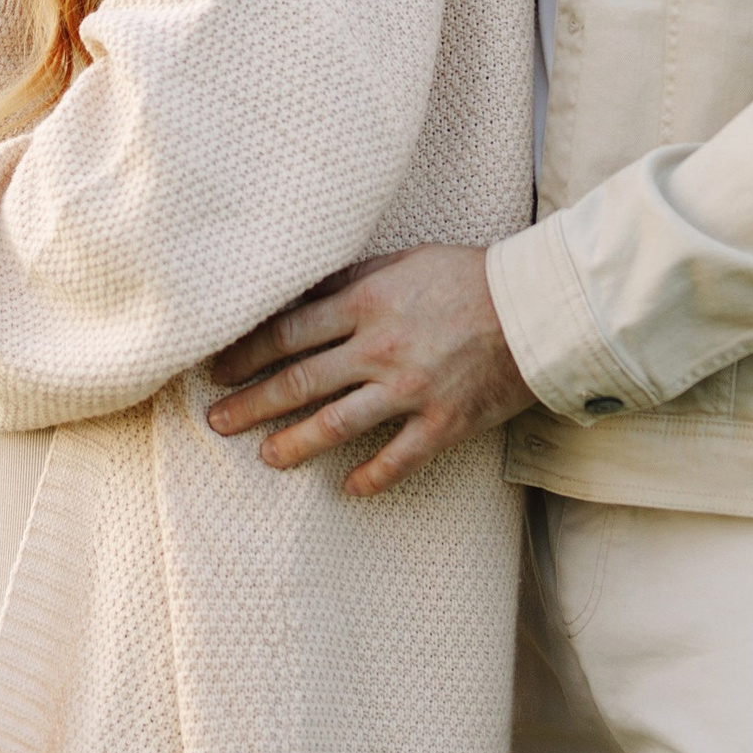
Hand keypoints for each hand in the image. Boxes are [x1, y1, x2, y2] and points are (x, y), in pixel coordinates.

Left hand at [203, 244, 532, 494]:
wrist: (535, 308)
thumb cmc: (465, 277)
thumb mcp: (400, 262)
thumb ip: (350, 281)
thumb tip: (301, 293)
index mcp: (365, 304)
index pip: (288, 333)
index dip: (246, 354)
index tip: (216, 369)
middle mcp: (380, 349)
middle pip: (300, 381)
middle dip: (252, 403)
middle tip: (216, 421)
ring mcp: (411, 390)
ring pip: (337, 424)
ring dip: (295, 444)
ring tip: (266, 457)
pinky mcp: (444, 423)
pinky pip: (398, 459)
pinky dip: (370, 478)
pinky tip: (347, 489)